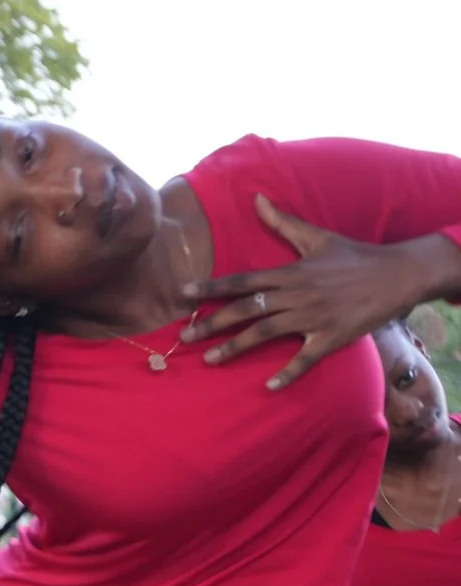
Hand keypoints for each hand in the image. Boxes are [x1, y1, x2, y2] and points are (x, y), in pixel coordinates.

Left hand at [179, 196, 460, 388]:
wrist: (401, 273)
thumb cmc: (356, 256)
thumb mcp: (318, 237)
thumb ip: (283, 222)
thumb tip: (257, 198)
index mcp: (290, 272)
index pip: (242, 280)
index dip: (212, 287)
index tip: (184, 293)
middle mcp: (296, 295)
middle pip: (246, 310)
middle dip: (212, 324)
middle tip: (184, 338)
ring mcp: (313, 317)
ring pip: (266, 334)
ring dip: (235, 348)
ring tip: (209, 360)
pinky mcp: (332, 336)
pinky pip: (306, 358)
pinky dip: (288, 372)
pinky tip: (269, 386)